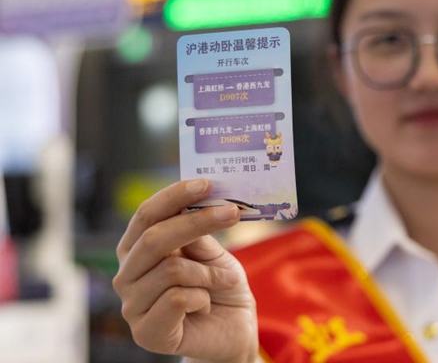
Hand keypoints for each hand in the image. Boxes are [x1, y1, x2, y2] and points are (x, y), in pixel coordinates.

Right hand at [113, 180, 259, 362]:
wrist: (233, 331)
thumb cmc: (219, 288)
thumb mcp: (212, 253)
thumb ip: (197, 232)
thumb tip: (197, 201)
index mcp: (136, 250)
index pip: (146, 215)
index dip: (173, 196)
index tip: (205, 183)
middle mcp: (126, 276)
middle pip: (154, 239)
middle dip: (197, 222)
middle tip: (232, 212)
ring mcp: (132, 306)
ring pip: (171, 270)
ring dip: (209, 273)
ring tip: (224, 281)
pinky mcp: (146, 332)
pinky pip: (177, 298)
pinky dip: (203, 297)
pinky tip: (206, 305)